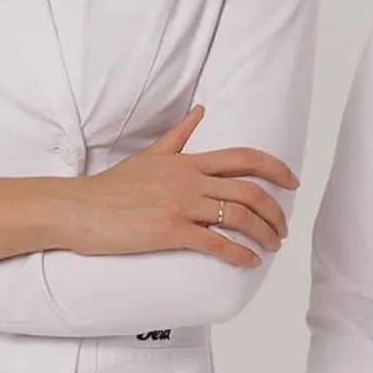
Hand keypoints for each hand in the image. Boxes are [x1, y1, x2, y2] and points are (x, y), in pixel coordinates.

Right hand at [39, 105, 296, 266]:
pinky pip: (216, 243)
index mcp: (187, 162)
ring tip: (271, 247)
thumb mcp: (150, 155)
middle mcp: (189, 181)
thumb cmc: (112, 187)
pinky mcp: (170, 232)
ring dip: (264, 235)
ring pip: (239, 218)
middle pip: (250, 192)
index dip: (276, 170)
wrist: (78, 209)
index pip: (245, 159)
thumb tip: (201, 111)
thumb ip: (179, 135)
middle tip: (283, 230)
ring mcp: (180, 206)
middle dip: (276, 213)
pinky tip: (249, 262)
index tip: (293, 183)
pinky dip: (240, 254)